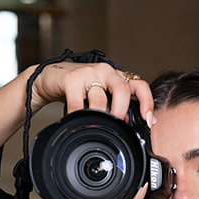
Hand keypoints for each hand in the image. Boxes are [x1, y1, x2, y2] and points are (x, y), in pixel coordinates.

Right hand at [30, 61, 154, 125]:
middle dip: (122, 111)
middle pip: (122, 90)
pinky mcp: (71, 79)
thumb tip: (141, 124)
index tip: (147, 121)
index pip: (140, 86)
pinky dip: (78, 116)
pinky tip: (77, 121)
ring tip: (97, 126)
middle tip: (118, 125)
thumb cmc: (79, 88)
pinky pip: (77, 103)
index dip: (147, 102)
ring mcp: (89, 73)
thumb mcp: (102, 95)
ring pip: (100, 98)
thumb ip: (118, 105)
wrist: (50, 78)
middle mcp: (106, 72)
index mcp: (117, 77)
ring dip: (100, 116)